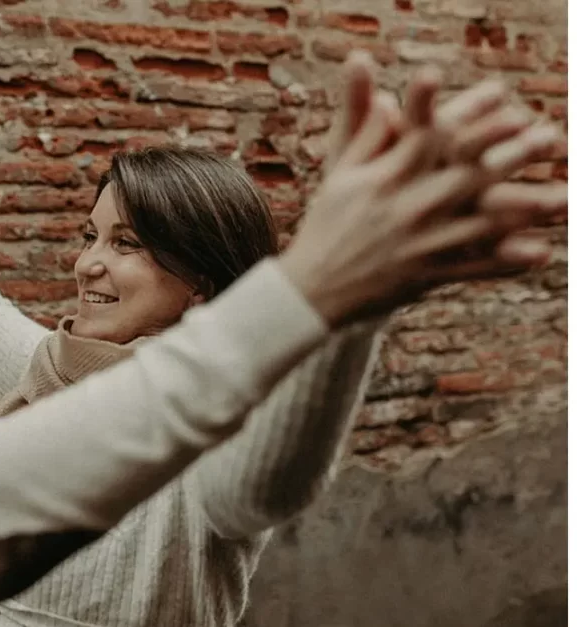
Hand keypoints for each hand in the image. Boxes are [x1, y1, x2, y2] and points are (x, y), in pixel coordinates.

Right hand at [280, 61, 557, 326]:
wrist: (310, 289)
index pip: (432, 141)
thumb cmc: (326, 226)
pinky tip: (540, 253)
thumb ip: (368, 139)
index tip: (507, 104)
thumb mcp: (339, 178)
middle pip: (467, 178)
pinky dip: (505, 263)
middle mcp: (404, 209)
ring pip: (480, 226)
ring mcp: (417, 245)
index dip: (471, 120)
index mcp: (383, 180)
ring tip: (562, 198)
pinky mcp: (424, 277)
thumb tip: (390, 101)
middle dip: (512, 157)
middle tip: (551, 139)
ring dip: (525, 211)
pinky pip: (472, 269)